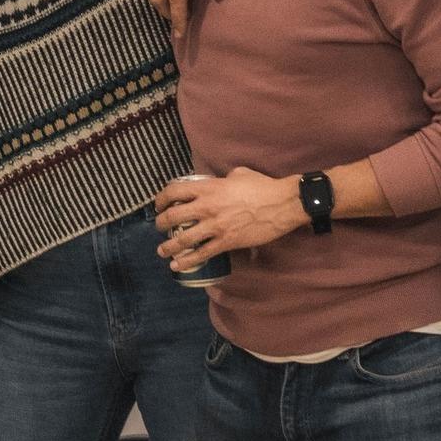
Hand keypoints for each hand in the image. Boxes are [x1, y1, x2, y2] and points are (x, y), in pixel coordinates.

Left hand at [154, 167, 304, 266]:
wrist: (282, 204)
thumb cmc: (261, 186)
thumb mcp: (238, 174)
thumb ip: (223, 179)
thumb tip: (221, 181)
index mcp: (208, 188)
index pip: (174, 191)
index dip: (161, 198)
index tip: (158, 205)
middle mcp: (207, 207)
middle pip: (173, 216)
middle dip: (161, 223)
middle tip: (159, 227)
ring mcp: (216, 226)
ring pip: (184, 238)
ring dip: (169, 246)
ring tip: (162, 251)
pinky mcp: (226, 242)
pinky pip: (202, 254)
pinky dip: (187, 261)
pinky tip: (177, 266)